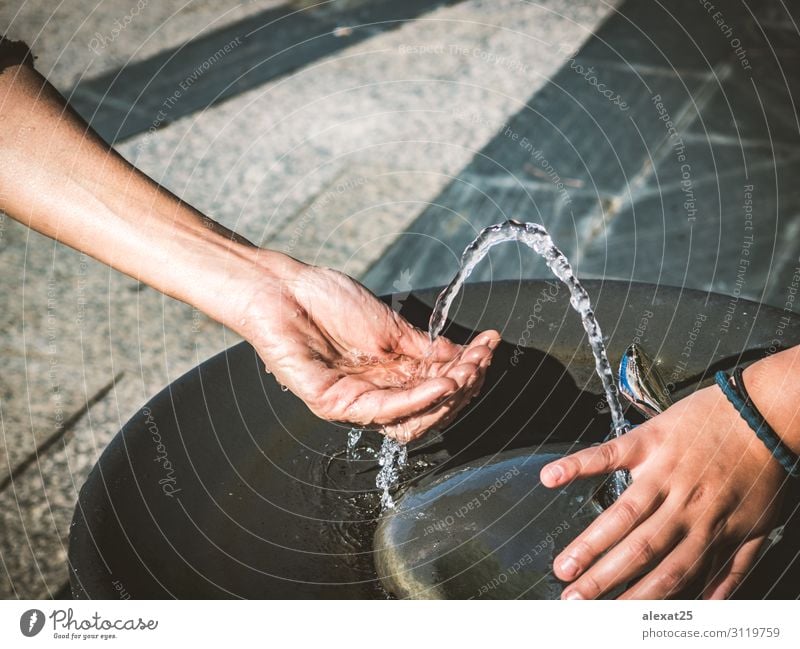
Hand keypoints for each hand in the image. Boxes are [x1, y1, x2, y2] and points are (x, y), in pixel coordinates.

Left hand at [232, 256, 499, 441]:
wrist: (281, 289)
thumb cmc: (326, 301)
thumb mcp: (388, 325)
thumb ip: (423, 347)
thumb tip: (463, 357)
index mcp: (388, 378)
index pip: (436, 388)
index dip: (466, 372)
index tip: (489, 346)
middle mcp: (374, 396)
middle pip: (431, 409)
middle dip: (463, 386)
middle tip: (482, 360)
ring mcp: (353, 404)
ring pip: (413, 417)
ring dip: (447, 396)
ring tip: (467, 372)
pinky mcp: (333, 404)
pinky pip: (383, 411)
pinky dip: (418, 399)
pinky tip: (443, 382)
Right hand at [540, 382, 786, 598]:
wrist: (765, 413)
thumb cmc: (762, 470)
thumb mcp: (760, 527)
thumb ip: (732, 569)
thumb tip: (709, 607)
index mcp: (711, 530)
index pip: (670, 576)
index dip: (638, 600)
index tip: (610, 618)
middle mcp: (685, 505)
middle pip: (639, 550)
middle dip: (603, 580)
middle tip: (572, 601)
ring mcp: (663, 471)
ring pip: (622, 513)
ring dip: (590, 543)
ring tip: (562, 566)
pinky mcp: (648, 440)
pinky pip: (609, 453)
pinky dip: (577, 464)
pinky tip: (551, 478)